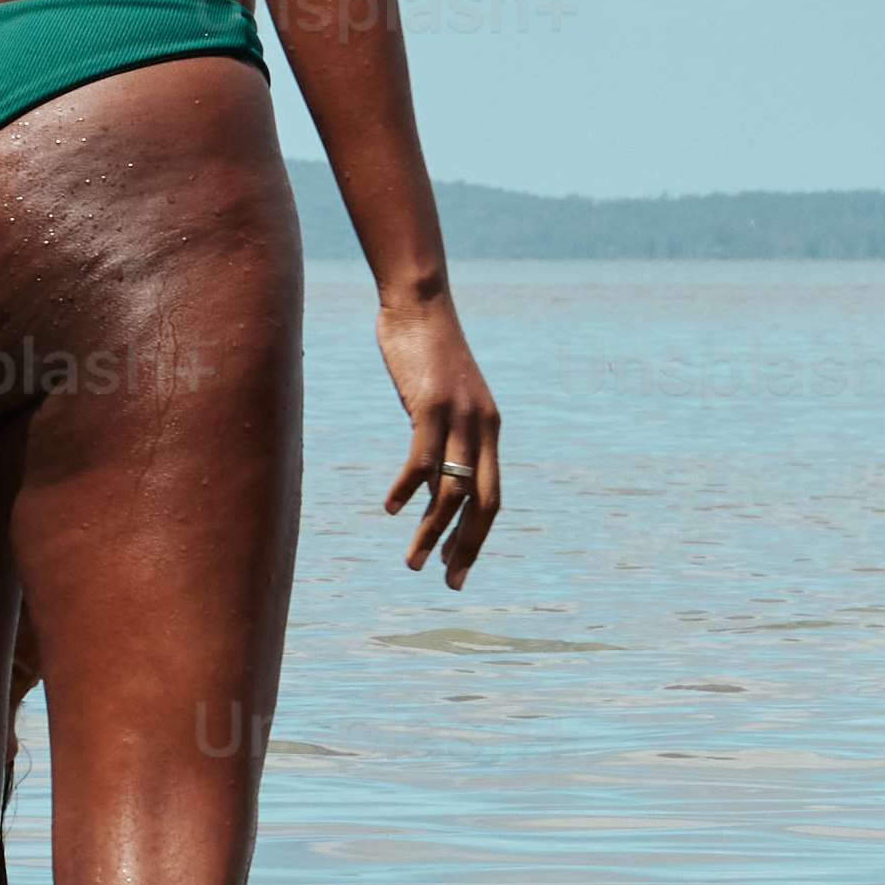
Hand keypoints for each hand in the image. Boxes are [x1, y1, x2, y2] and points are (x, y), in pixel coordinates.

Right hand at [373, 298, 501, 584]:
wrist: (420, 302)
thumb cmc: (425, 351)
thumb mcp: (438, 401)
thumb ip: (440, 438)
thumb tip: (429, 482)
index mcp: (489, 430)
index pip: (492, 498)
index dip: (477, 537)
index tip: (459, 567)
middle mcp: (482, 428)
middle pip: (483, 504)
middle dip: (466, 548)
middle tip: (448, 582)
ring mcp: (459, 417)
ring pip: (451, 490)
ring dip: (432, 531)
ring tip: (413, 561)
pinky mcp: (431, 405)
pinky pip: (422, 460)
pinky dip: (409, 489)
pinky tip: (392, 508)